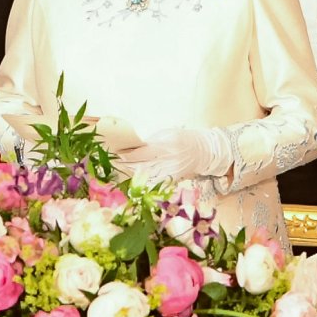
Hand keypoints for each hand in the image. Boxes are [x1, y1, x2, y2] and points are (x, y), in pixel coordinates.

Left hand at [117, 128, 232, 183]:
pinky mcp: (172, 179)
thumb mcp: (167, 134)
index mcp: (166, 146)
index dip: (127, 155)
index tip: (117, 154)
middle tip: (113, 163)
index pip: (141, 153)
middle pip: (141, 166)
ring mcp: (170, 171)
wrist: (203, 151)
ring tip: (120, 171)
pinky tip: (134, 180)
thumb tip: (132, 147)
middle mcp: (168, 160)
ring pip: (146, 175)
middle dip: (126, 165)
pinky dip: (143, 182)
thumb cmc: (183, 139)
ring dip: (132, 173)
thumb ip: (150, 141)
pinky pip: (154, 183)